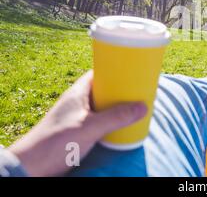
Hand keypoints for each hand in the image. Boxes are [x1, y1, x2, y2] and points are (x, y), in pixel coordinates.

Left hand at [8, 71, 147, 176]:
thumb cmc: (57, 142)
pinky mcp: (78, 131)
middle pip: (104, 90)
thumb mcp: (90, 127)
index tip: (133, 72)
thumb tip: (143, 106)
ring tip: (135, 109)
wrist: (33, 166)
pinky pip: (99, 121)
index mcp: (78, 92)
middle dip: (121, 92)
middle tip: (139, 93)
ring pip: (102, 107)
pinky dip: (111, 121)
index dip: (116, 71)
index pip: (100, 73)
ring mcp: (77, 116)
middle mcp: (78, 101)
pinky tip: (121, 127)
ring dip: (117, 108)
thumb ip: (116, 117)